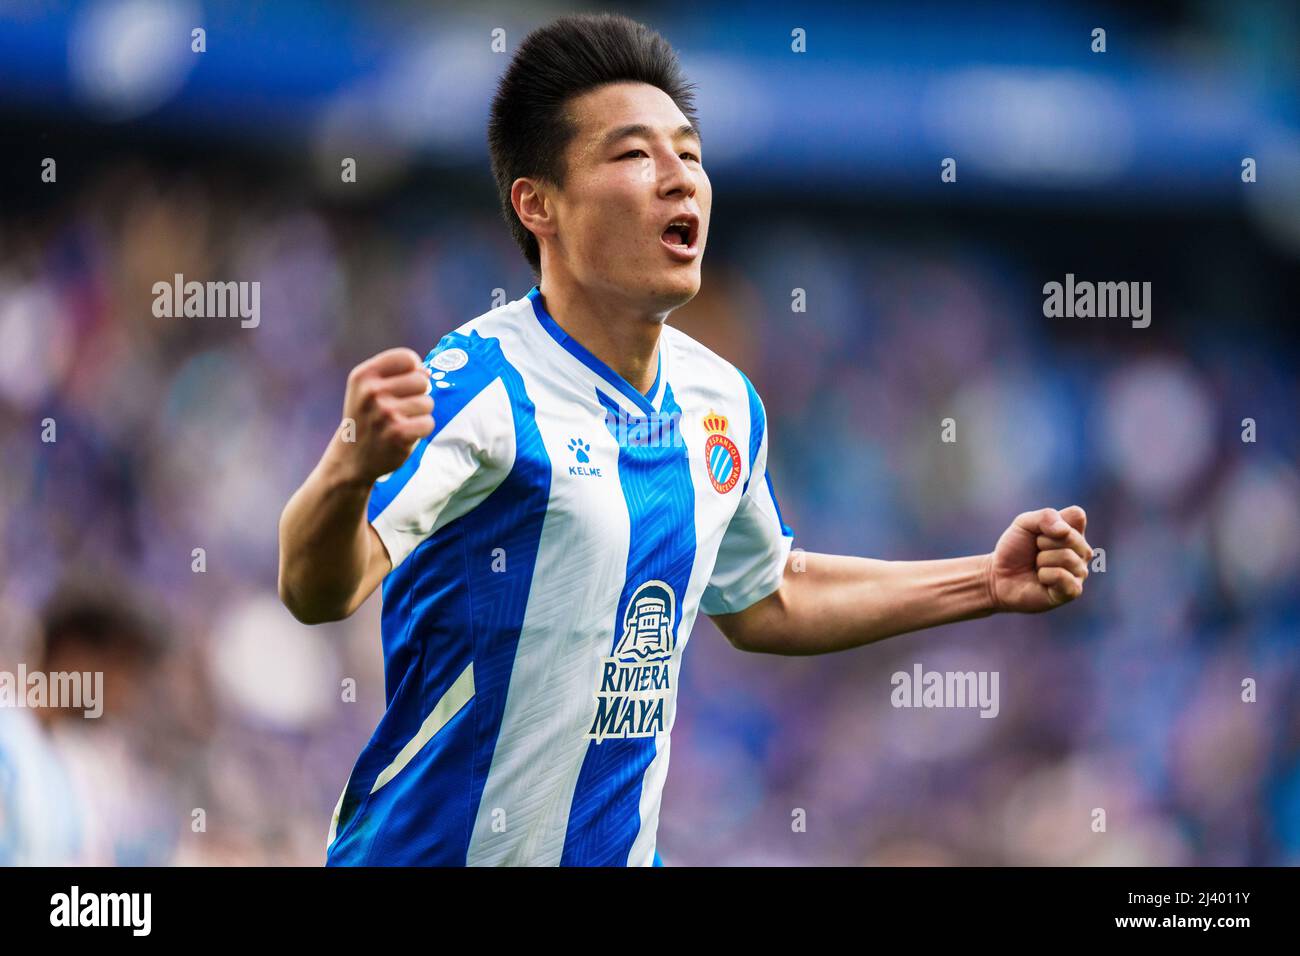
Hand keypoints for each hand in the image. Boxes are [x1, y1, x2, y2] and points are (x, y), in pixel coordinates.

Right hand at [325, 347, 433, 485]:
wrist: (351, 457)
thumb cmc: (367, 417)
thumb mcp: (366, 387)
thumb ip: (395, 373)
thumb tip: (427, 372)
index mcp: (364, 375)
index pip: (406, 358)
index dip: (413, 369)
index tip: (405, 383)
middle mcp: (372, 392)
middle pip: (421, 380)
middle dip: (418, 394)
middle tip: (401, 408)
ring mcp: (385, 413)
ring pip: (428, 402)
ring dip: (420, 414)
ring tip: (402, 421)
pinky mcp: (398, 433)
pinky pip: (428, 422)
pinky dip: (422, 429)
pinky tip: (406, 434)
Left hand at [986, 506, 1091, 612]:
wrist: (999, 576)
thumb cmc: (1015, 548)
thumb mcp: (1024, 523)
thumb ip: (1046, 517)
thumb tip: (1064, 531)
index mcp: (1075, 532)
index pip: (1076, 515)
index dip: (1051, 521)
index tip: (1039, 532)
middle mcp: (1082, 552)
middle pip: (1070, 536)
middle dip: (1042, 542)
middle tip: (1035, 551)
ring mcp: (1079, 572)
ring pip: (1066, 557)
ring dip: (1042, 560)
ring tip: (1037, 566)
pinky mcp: (1072, 591)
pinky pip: (1062, 576)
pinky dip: (1044, 575)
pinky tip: (1041, 579)